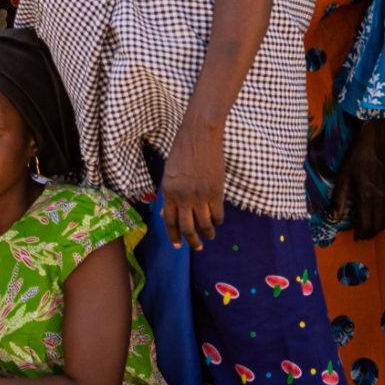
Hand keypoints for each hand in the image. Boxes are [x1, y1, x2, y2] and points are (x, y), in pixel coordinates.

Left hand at [157, 121, 224, 250]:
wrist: (199, 137)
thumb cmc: (182, 152)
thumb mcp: (169, 174)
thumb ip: (169, 195)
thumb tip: (167, 215)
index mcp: (168, 192)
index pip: (170, 222)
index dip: (174, 236)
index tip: (178, 246)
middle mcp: (183, 197)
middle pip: (187, 228)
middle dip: (192, 241)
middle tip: (197, 247)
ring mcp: (200, 196)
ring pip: (204, 224)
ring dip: (207, 233)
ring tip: (209, 236)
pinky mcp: (215, 192)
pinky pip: (217, 215)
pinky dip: (217, 221)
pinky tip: (217, 221)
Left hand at [328, 118, 384, 240]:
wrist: (374, 143)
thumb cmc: (355, 158)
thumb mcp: (342, 177)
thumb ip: (339, 199)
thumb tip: (335, 218)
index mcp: (366, 195)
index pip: (366, 222)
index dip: (361, 233)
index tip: (355, 237)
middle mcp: (381, 197)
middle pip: (378, 224)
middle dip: (370, 234)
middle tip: (362, 236)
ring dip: (379, 228)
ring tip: (369, 230)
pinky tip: (380, 219)